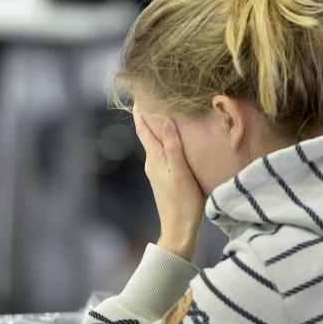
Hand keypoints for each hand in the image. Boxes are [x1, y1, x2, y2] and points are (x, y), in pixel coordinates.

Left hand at [133, 105, 203, 261]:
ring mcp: (157, 171)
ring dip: (156, 128)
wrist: (180, 230)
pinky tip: (174, 139)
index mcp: (155, 159)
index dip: (141, 111)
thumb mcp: (181, 173)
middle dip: (148, 115)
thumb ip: (173, 148)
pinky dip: (165, 140)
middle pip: (147, 134)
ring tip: (163, 112)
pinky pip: (162, 152)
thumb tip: (165, 121)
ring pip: (154, 143)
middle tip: (152, 96)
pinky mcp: (165, 178)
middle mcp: (152, 163)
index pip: (144, 130)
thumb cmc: (183, 203)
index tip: (139, 93)